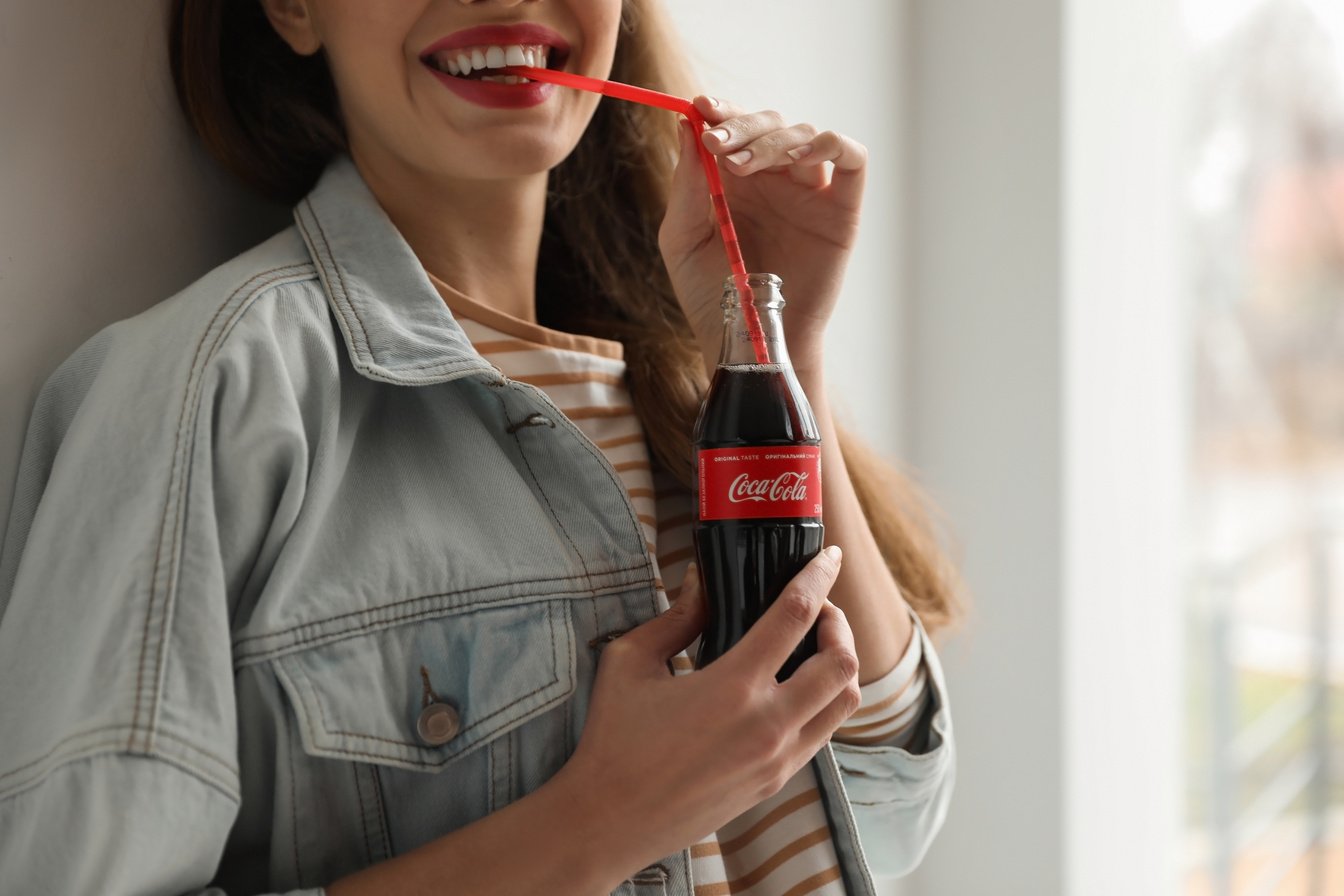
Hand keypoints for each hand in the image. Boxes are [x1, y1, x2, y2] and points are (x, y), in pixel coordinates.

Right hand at [551, 548, 860, 881]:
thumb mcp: (631, 661)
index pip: (797, 616)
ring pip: (844, 703)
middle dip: (840, 624)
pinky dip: (824, 702)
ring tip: (817, 646)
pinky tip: (798, 688)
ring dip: (841, 665)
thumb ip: (676, 616)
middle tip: (820, 608)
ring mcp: (777, 759)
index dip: (819, 577)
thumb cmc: (613, 738)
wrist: (609, 821)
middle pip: (841, 662)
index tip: (829, 556)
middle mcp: (768, 724)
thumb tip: (702, 579)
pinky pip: (822, 734)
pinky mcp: (775, 783)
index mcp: (733, 686)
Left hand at [658, 97, 867, 370]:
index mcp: (733, 181)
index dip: (721, 110)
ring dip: (772, 140)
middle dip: (742, 125)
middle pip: (769, 122)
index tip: (703, 108)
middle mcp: (773, 180)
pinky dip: (833, 143)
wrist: (751, 343)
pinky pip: (852, 159)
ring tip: (742, 165)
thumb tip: (687, 125)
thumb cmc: (714, 299)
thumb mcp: (684, 240)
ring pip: (803, 134)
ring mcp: (809, 192)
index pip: (733, 127)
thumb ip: (687, 186)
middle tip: (719, 145)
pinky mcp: (841, 210)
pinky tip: (803, 155)